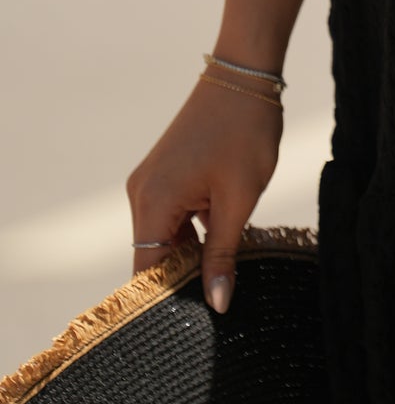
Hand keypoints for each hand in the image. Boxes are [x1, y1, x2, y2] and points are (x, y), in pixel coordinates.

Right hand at [125, 72, 282, 312]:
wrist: (244, 75)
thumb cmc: (245, 133)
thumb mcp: (239, 200)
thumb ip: (223, 254)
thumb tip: (217, 304)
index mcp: (152, 203)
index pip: (147, 272)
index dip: (167, 302)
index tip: (191, 328)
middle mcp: (141, 194)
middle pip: (154, 257)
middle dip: (182, 282)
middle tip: (217, 308)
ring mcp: (151, 183)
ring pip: (166, 238)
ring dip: (192, 257)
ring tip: (225, 280)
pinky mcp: (166, 175)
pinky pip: (173, 218)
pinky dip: (194, 233)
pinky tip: (224, 246)